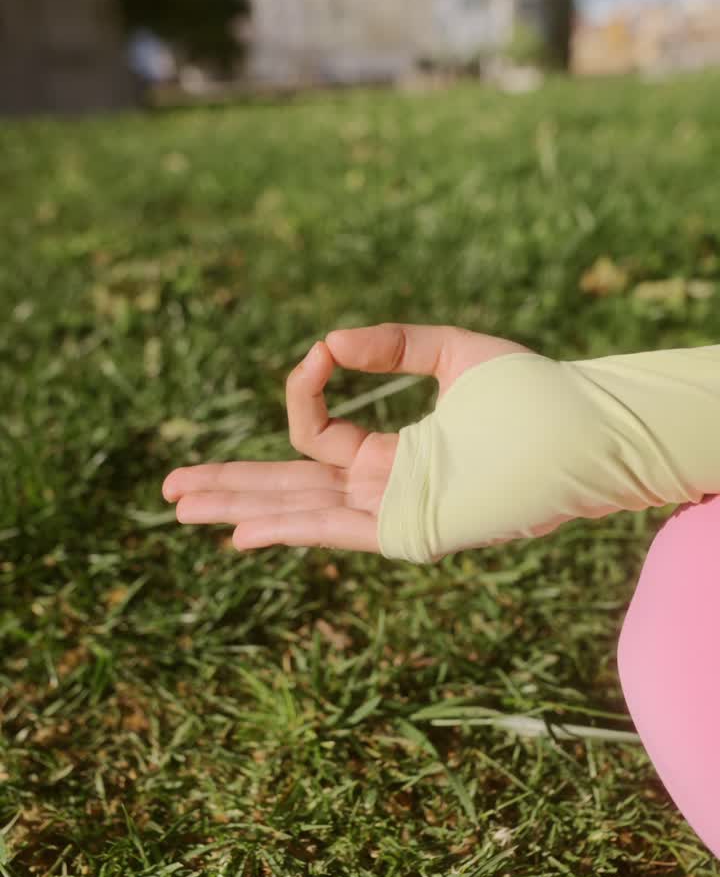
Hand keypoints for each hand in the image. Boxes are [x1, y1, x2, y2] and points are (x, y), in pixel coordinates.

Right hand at [161, 323, 534, 553]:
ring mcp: (396, 511)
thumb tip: (327, 343)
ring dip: (238, 509)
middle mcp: (386, 488)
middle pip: (290, 489)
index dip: (305, 392)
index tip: (315, 356)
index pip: (320, 434)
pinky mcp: (414, 529)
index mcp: (394, 453)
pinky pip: (339, 530)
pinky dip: (289, 529)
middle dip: (230, 486)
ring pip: (300, 512)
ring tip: (179, 508)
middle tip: (171, 490)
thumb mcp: (455, 352)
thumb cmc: (535, 394)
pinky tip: (240, 534)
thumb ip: (392, 345)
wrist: (586, 428)